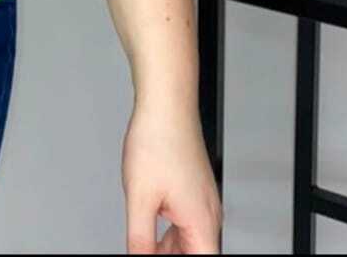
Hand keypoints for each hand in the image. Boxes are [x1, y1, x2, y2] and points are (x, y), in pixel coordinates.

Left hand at [121, 93, 222, 252]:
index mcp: (202, 222)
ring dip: (169, 251)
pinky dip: (170, 234)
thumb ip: (140, 239)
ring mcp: (201, 200)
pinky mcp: (193, 189)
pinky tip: (151, 234)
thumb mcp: (139, 197)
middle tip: (146, 254)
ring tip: (144, 249)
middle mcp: (208, 213)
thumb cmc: (158, 139)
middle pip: (196, 253)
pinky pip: (185, 223)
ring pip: (190, 241)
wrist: (166, 104)